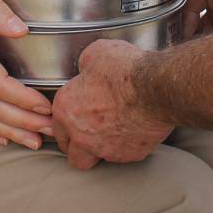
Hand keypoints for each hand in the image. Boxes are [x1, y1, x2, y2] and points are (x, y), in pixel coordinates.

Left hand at [51, 40, 172, 169]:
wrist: (155, 87)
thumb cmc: (125, 70)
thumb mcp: (95, 54)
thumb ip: (85, 68)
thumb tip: (88, 70)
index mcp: (67, 109)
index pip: (57, 128)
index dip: (66, 125)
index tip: (75, 120)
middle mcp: (81, 134)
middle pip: (74, 155)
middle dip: (80, 148)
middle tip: (90, 136)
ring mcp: (106, 148)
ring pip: (99, 158)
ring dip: (103, 148)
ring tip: (115, 132)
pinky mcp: (130, 154)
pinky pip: (125, 155)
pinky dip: (128, 146)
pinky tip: (135, 130)